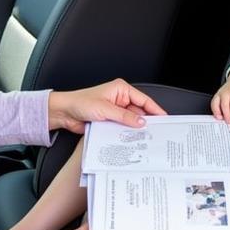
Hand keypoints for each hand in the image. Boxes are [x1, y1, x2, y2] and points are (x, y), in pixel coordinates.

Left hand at [48, 79, 165, 133]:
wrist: (64, 113)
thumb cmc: (80, 103)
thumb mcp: (105, 109)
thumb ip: (125, 116)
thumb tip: (141, 121)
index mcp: (121, 90)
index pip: (143, 100)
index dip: (155, 110)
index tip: (164, 118)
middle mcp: (120, 99)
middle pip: (139, 111)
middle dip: (146, 121)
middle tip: (156, 132)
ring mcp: (115, 111)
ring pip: (131, 121)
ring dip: (135, 129)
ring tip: (144, 138)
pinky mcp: (110, 121)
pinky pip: (122, 127)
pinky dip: (126, 133)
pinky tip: (130, 139)